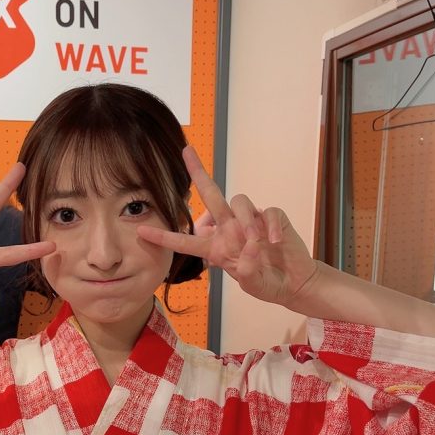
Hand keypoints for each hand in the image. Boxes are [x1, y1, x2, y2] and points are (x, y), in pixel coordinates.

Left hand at [137, 147, 318, 306]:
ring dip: (245, 221)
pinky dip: (271, 227)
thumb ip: (247, 272)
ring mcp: (251, 221)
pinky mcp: (272, 219)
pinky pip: (268, 212)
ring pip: (239, 201)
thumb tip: (250, 250)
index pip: (185, 240)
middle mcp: (229, 229)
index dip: (164, 237)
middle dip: (199, 173)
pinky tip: (275, 242)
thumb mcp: (252, 284)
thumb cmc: (266, 282)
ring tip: (256, 242)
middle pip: (211, 196)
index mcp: (216, 248)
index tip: (141, 231)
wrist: (293, 282)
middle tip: (186, 151)